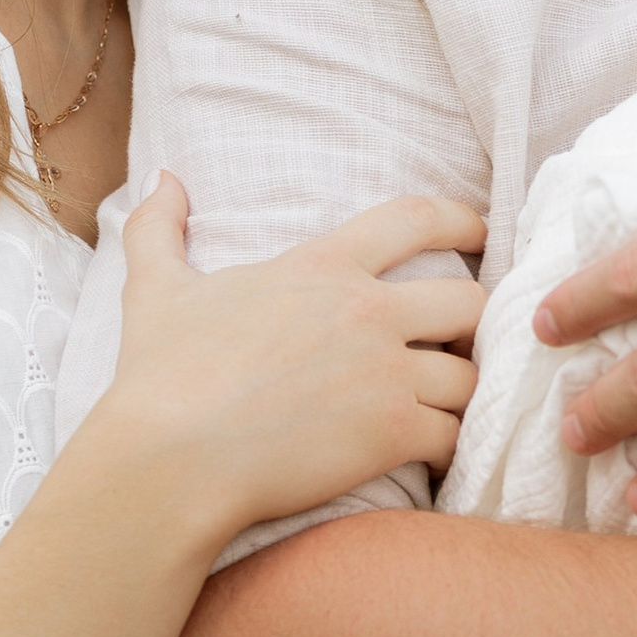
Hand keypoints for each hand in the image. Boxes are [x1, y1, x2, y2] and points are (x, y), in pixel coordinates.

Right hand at [89, 176, 482, 550]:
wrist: (169, 460)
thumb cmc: (160, 377)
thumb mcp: (155, 289)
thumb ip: (160, 228)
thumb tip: (161, 176)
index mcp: (323, 267)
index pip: (416, 219)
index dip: (461, 220)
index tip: (480, 232)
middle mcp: (366, 311)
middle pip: (467, 300)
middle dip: (469, 324)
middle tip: (456, 346)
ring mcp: (385, 372)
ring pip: (470, 375)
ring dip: (461, 392)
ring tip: (444, 408)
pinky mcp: (392, 432)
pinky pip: (454, 433)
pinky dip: (448, 446)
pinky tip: (430, 455)